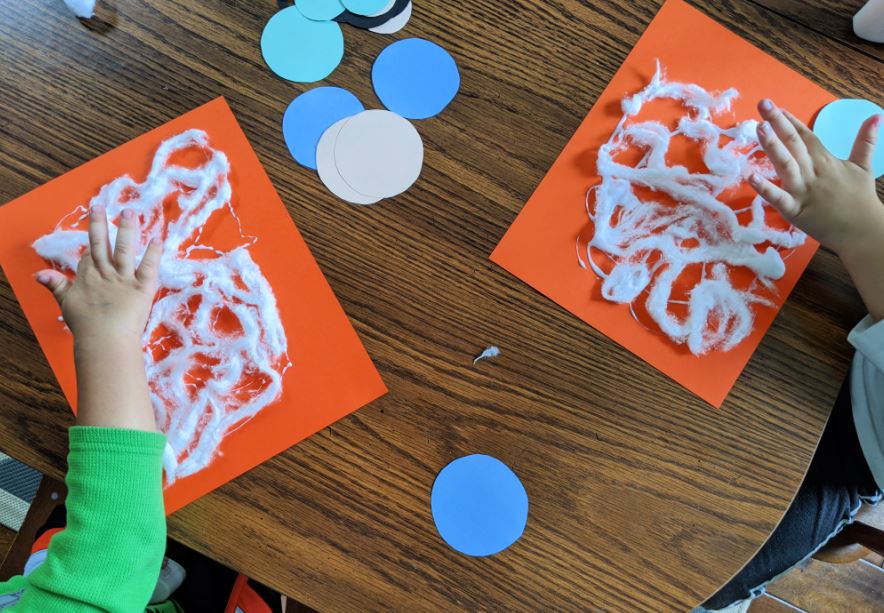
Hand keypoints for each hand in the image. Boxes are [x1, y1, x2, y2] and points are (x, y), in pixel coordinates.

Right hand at [36, 205, 161, 345]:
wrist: (104, 340)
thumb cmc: (86, 326)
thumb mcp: (67, 304)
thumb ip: (56, 286)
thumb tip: (38, 274)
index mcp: (87, 277)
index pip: (90, 254)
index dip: (92, 240)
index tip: (96, 224)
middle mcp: (105, 273)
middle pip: (101, 244)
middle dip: (100, 224)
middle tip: (101, 205)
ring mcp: (124, 279)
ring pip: (124, 249)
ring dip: (127, 229)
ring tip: (130, 212)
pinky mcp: (142, 288)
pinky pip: (148, 267)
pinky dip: (153, 253)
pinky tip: (157, 239)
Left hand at [748, 100, 882, 256]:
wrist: (863, 232)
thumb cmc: (860, 200)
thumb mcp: (863, 166)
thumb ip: (865, 141)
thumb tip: (876, 116)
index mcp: (825, 161)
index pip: (805, 135)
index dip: (789, 120)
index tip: (775, 106)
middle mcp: (813, 172)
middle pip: (794, 143)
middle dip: (777, 123)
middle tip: (762, 104)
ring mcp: (803, 191)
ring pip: (786, 165)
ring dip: (773, 146)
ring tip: (759, 128)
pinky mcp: (796, 211)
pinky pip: (778, 198)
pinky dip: (765, 188)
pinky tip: (750, 176)